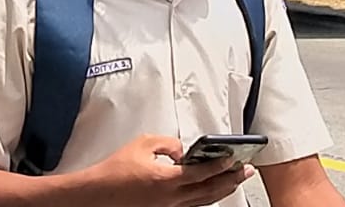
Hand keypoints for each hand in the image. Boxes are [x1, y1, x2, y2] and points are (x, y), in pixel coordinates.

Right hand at [79, 135, 253, 206]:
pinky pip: (193, 205)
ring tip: (234, 181)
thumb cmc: (115, 172)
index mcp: (167, 180)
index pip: (203, 172)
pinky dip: (207, 197)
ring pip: (205, 200)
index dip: (221, 164)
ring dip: (222, 190)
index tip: (233, 158)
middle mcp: (172, 198)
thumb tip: (182, 149)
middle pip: (210, 190)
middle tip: (244, 171)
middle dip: (230, 179)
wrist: (100, 194)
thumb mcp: (141, 144)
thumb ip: (167, 143)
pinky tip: (211, 192)